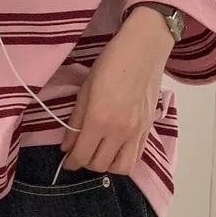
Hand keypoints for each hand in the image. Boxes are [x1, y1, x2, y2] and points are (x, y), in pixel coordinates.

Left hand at [59, 7, 171, 177]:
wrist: (144, 48)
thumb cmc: (110, 63)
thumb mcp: (85, 90)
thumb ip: (75, 121)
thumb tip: (66, 146)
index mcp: (99, 120)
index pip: (82, 155)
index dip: (71, 162)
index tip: (67, 161)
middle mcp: (119, 132)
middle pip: (100, 165)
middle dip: (87, 163)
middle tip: (82, 152)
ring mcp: (137, 132)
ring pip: (122, 168)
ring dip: (108, 165)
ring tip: (101, 153)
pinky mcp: (149, 129)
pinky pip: (137, 156)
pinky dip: (124, 158)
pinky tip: (117, 148)